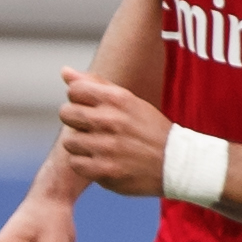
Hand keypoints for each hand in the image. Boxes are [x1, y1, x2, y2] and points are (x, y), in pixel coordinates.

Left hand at [54, 68, 172, 197]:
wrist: (176, 162)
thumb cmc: (148, 128)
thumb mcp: (128, 100)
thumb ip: (94, 84)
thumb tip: (64, 72)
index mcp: (118, 99)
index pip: (74, 90)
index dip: (78, 99)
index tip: (91, 108)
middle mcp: (111, 120)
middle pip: (66, 114)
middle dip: (75, 121)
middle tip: (92, 128)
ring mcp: (107, 147)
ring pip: (69, 142)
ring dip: (80, 145)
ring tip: (99, 147)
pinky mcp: (104, 170)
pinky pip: (75, 163)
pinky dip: (85, 164)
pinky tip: (100, 161)